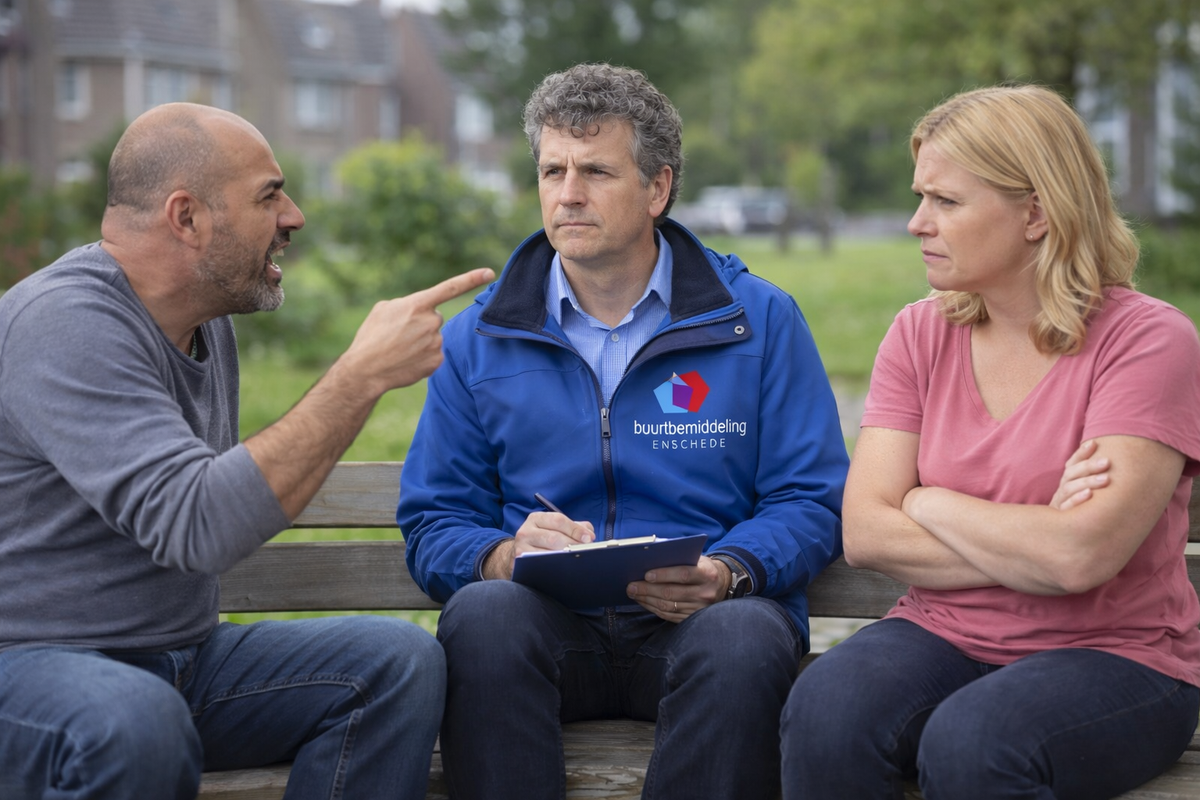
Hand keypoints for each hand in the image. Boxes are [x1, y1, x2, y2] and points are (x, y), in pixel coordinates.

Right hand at [342, 268, 493, 396]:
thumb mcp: (382, 309)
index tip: (490, 273)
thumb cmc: (371, 337)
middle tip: (399, 335)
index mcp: (417, 304)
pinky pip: (434, 354)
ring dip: (421, 341)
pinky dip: (422, 357)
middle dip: (421, 324)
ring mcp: (436, 342)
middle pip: (435, 318)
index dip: (471, 278)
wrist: (366, 370)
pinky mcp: (438, 361)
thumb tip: (420, 311)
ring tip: (400, 348)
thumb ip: (406, 304)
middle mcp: (431, 322)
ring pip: (434, 337)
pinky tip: (407, 360)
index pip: (450, 288)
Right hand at [481, 510, 593, 579]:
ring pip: (546, 554)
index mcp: (536, 518)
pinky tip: (563, 569)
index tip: (589, 538)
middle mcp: (525, 531)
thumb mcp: (556, 528)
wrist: (519, 554)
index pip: (558, 520)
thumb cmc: (544, 539)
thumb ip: (575, 527)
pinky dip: (554, 568)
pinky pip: (540, 566)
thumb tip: (589, 534)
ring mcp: (521, 548)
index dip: (576, 529)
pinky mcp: (519, 564)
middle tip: (585, 551)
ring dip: (564, 558)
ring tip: (577, 560)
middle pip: (553, 537)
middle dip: (572, 545)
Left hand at [626, 556, 727, 621]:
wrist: (721, 584)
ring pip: (669, 606)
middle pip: (672, 593)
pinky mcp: (693, 618)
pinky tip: (645, 602)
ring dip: (648, 600)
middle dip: (648, 590)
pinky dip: (654, 609)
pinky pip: (670, 616)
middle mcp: (705, 593)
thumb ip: (678, 558)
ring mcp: (700, 608)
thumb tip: (650, 558)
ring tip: (634, 594)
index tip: (646, 575)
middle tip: (631, 586)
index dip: (664, 575)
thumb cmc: (701, 567)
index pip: (684, 575)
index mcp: (707, 574)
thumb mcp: (696, 558)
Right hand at [1050, 439, 1110, 510]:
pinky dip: (1077, 499)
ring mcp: (1060, 501)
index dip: (1081, 453)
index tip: (1094, 443)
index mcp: (1068, 480)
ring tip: (1105, 478)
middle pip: (1071, 473)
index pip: (1072, 463)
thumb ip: (1091, 475)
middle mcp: (1063, 488)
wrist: (1061, 531)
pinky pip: (1067, 506)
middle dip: (1089, 466)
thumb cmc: (1079, 506)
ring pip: (1069, 488)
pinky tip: (1089, 495)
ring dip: (1087, 482)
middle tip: (1107, 462)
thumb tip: (1106, 454)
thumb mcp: (1083, 488)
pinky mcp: (1061, 515)